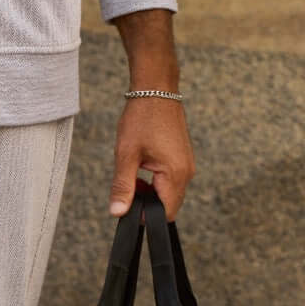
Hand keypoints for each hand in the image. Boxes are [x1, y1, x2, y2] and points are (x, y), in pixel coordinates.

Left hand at [108, 96, 194, 221]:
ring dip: (151, 191)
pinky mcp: (183, 159)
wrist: (156, 90)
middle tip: (130, 184)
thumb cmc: (142, 118)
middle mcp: (186, 173)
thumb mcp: (126, 155)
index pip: (165, 213)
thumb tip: (118, 212)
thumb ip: (123, 187)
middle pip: (168, 205)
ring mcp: (186, 166)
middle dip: (148, 202)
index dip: (146, 215)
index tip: (130, 202)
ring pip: (169, 193)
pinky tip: (144, 166)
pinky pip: (171, 181)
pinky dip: (156, 181)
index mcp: (175, 174)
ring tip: (135, 171)